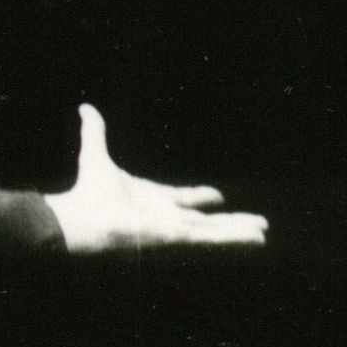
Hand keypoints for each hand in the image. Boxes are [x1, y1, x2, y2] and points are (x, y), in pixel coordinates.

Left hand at [45, 105, 266, 249]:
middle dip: (230, 223)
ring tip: (262, 233)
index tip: (217, 196)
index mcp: (153, 200)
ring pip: (215, 232)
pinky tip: (256, 239)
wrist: (83, 218)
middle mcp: (166, 217)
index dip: (199, 197)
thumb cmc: (87, 193)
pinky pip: (212, 238)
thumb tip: (86, 108)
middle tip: (253, 223)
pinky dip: (235, 239)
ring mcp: (174, 229)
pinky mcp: (178, 237)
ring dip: (239, 232)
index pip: (183, 200)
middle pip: (206, 221)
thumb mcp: (95, 154)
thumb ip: (95, 132)